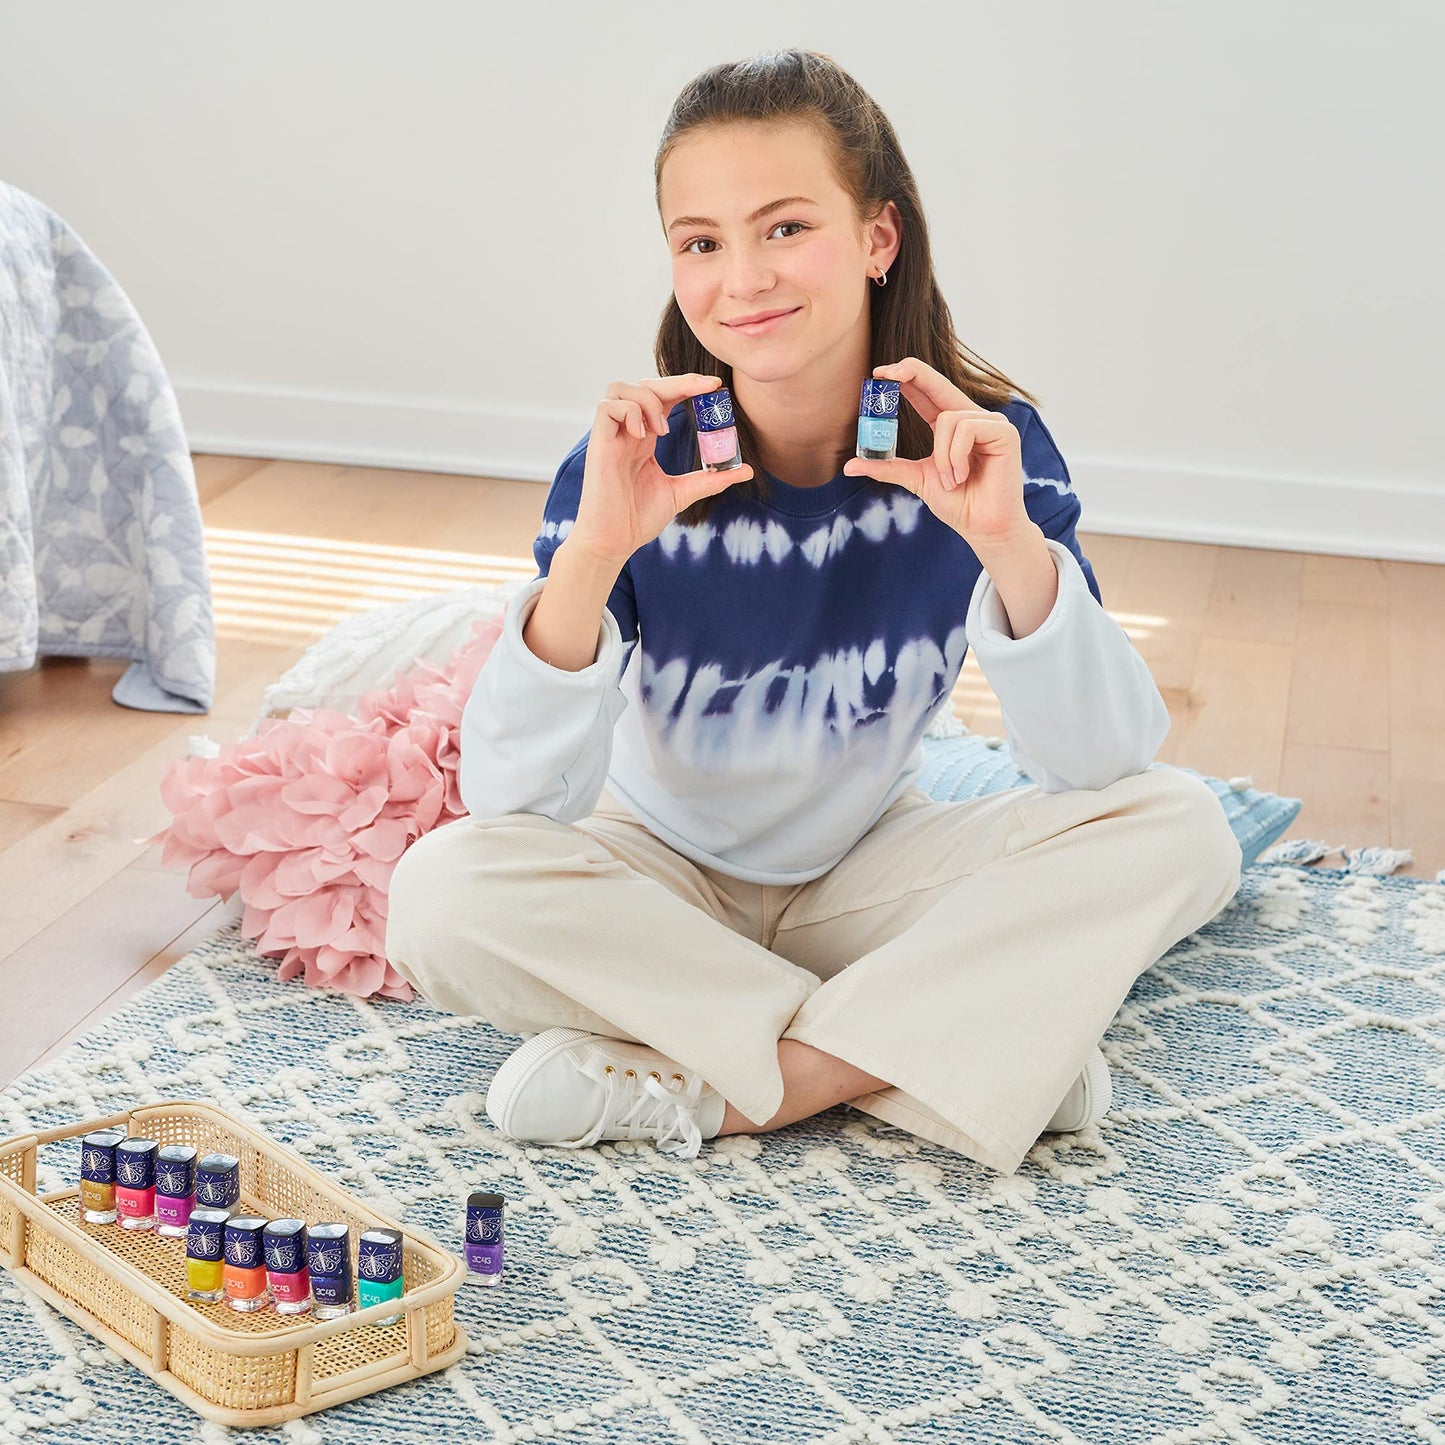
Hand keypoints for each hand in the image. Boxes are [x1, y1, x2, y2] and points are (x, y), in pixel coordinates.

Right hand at [569, 373, 753, 564]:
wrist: (614, 542)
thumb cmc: (638, 518)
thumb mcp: (682, 493)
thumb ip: (710, 479)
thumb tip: (746, 470)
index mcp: (645, 438)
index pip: (664, 398)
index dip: (687, 386)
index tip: (715, 387)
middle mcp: (627, 432)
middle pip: (645, 385)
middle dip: (676, 382)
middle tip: (704, 389)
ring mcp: (611, 436)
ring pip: (621, 387)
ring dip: (648, 399)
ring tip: (662, 430)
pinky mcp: (599, 444)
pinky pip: (607, 407)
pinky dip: (630, 413)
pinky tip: (643, 436)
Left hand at [843, 357, 1031, 551]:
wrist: (981, 527)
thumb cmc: (956, 503)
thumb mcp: (915, 479)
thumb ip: (887, 467)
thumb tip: (849, 466)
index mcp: (949, 425)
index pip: (925, 391)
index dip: (905, 376)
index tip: (879, 373)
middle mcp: (970, 417)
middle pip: (938, 383)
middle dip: (911, 374)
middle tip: (885, 373)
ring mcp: (990, 423)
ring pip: (949, 418)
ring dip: (942, 456)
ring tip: (951, 480)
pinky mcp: (1004, 432)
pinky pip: (965, 429)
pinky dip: (956, 457)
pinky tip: (961, 476)